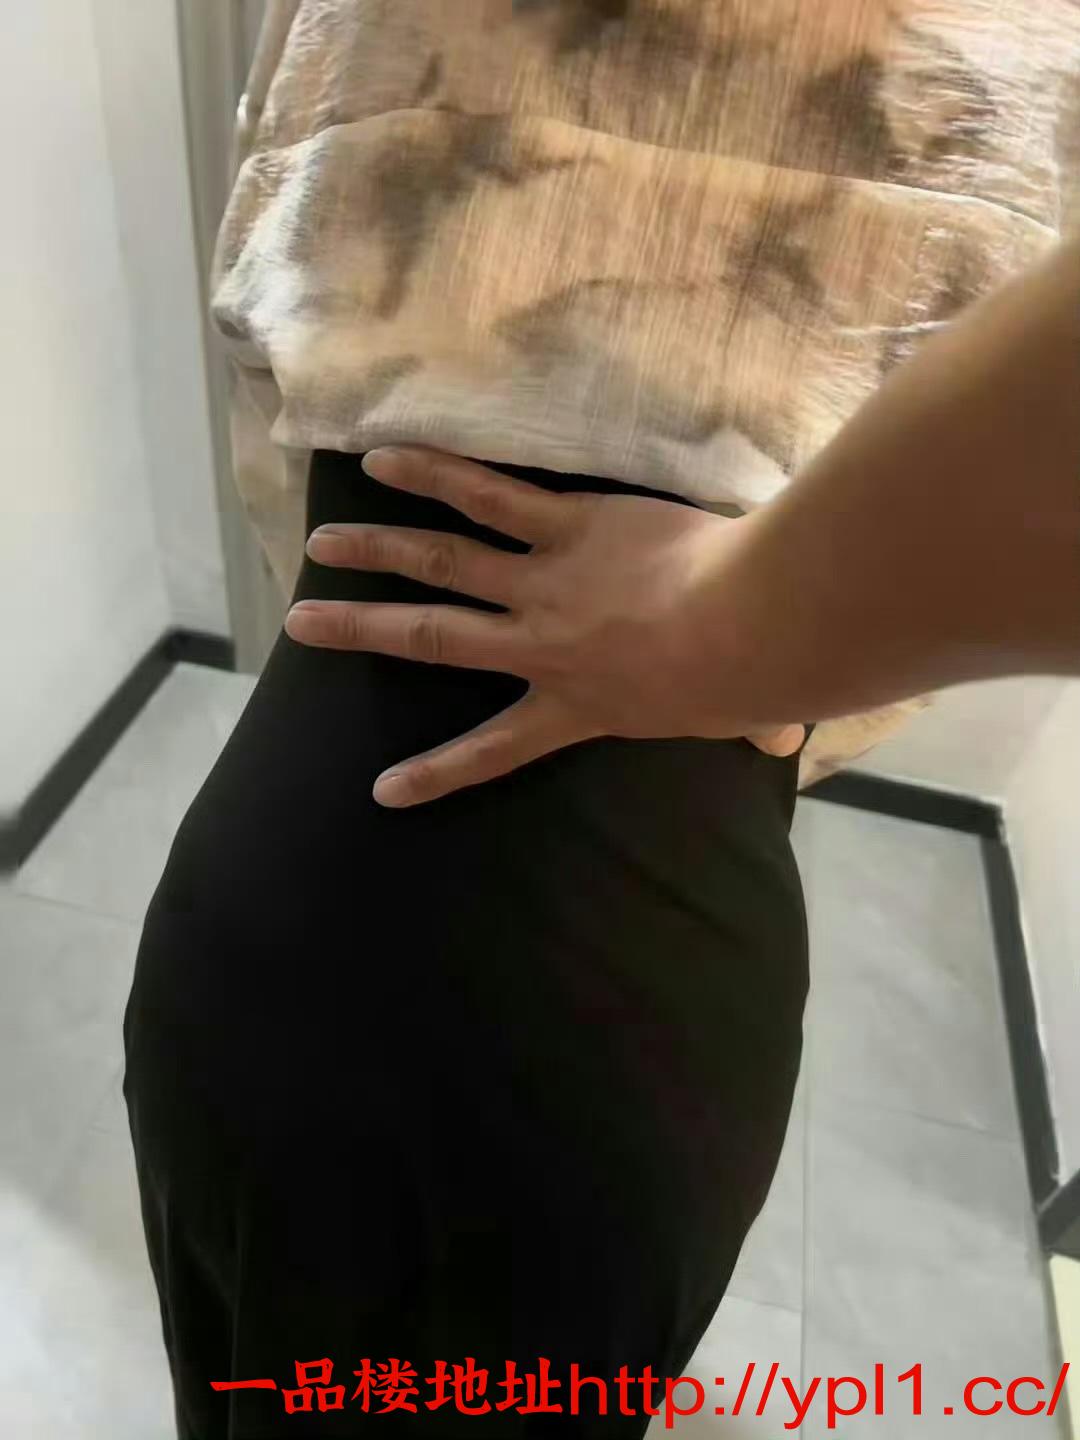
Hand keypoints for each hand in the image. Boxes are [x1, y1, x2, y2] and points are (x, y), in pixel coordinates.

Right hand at [285, 448, 805, 806]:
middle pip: (430, 637)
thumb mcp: (736, 716)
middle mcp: (539, 645)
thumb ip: (749, 728)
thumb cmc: (742, 681)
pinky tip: (386, 457)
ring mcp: (544, 580)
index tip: (383, 790)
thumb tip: (784, 739)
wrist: (743, 622)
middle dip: (360, 631)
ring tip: (322, 541)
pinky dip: (434, 473)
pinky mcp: (568, 522)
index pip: (492, 751)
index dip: (434, 774)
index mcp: (574, 707)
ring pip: (441, 560)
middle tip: (303, 622)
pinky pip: (487, 494)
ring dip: (376, 548)